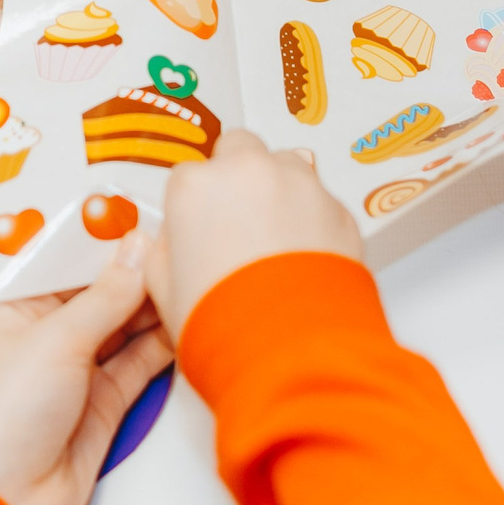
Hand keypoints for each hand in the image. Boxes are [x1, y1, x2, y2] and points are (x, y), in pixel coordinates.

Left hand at [0, 238, 174, 504]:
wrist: (1, 502)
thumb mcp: (55, 341)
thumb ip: (106, 295)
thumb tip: (139, 247)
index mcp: (15, 302)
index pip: (66, 255)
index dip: (105, 234)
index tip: (146, 210)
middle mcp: (46, 329)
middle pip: (100, 285)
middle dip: (138, 265)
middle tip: (184, 235)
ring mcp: (78, 364)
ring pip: (126, 320)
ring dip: (156, 300)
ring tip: (195, 265)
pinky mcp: (105, 400)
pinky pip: (142, 359)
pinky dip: (165, 340)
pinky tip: (189, 313)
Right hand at [144, 129, 360, 340]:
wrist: (289, 354)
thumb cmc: (222, 324)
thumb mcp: (164, 291)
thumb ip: (164, 251)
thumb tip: (173, 241)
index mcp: (196, 186)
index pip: (188, 176)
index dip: (194, 205)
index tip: (201, 230)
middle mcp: (249, 171)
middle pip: (240, 149)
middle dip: (238, 176)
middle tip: (240, 222)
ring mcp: (300, 185)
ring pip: (287, 167)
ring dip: (280, 191)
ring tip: (277, 243)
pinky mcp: (340, 210)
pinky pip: (322, 202)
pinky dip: (314, 221)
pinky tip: (305, 260)